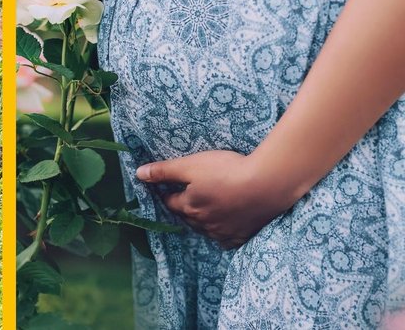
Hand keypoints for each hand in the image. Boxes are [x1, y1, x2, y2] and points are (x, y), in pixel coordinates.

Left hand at [136, 150, 297, 248]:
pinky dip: (223, 232)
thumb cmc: (227, 170)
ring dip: (203, 219)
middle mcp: (203, 224)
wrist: (267, 184)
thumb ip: (164, 171)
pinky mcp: (241, 236)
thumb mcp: (191, 165)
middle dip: (185, 207)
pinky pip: (226, 239)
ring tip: (207, 207)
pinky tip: (225, 223)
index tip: (169, 187)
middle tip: (190, 195)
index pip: (170, 202)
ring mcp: (223, 233)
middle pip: (188, 216)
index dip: (169, 192)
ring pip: (206, 228)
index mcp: (188, 207)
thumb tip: (138, 174)